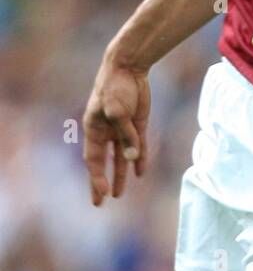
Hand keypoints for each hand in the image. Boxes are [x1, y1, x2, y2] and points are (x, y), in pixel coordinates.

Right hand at [82, 58, 151, 205]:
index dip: (97, 178)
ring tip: (120, 194)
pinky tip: (140, 172)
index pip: (94, 160)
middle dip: (101, 182)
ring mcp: (122, 129)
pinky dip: (139, 159)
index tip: (103, 194)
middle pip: (103, 163)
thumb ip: (125, 135)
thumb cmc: (115, 87)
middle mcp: (106, 132)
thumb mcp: (117, 111)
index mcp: (94, 129)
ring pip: (121, 157)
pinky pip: (138, 146)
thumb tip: (131, 158)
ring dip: (121, 174)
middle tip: (100, 202)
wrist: (128, 67)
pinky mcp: (137, 124)